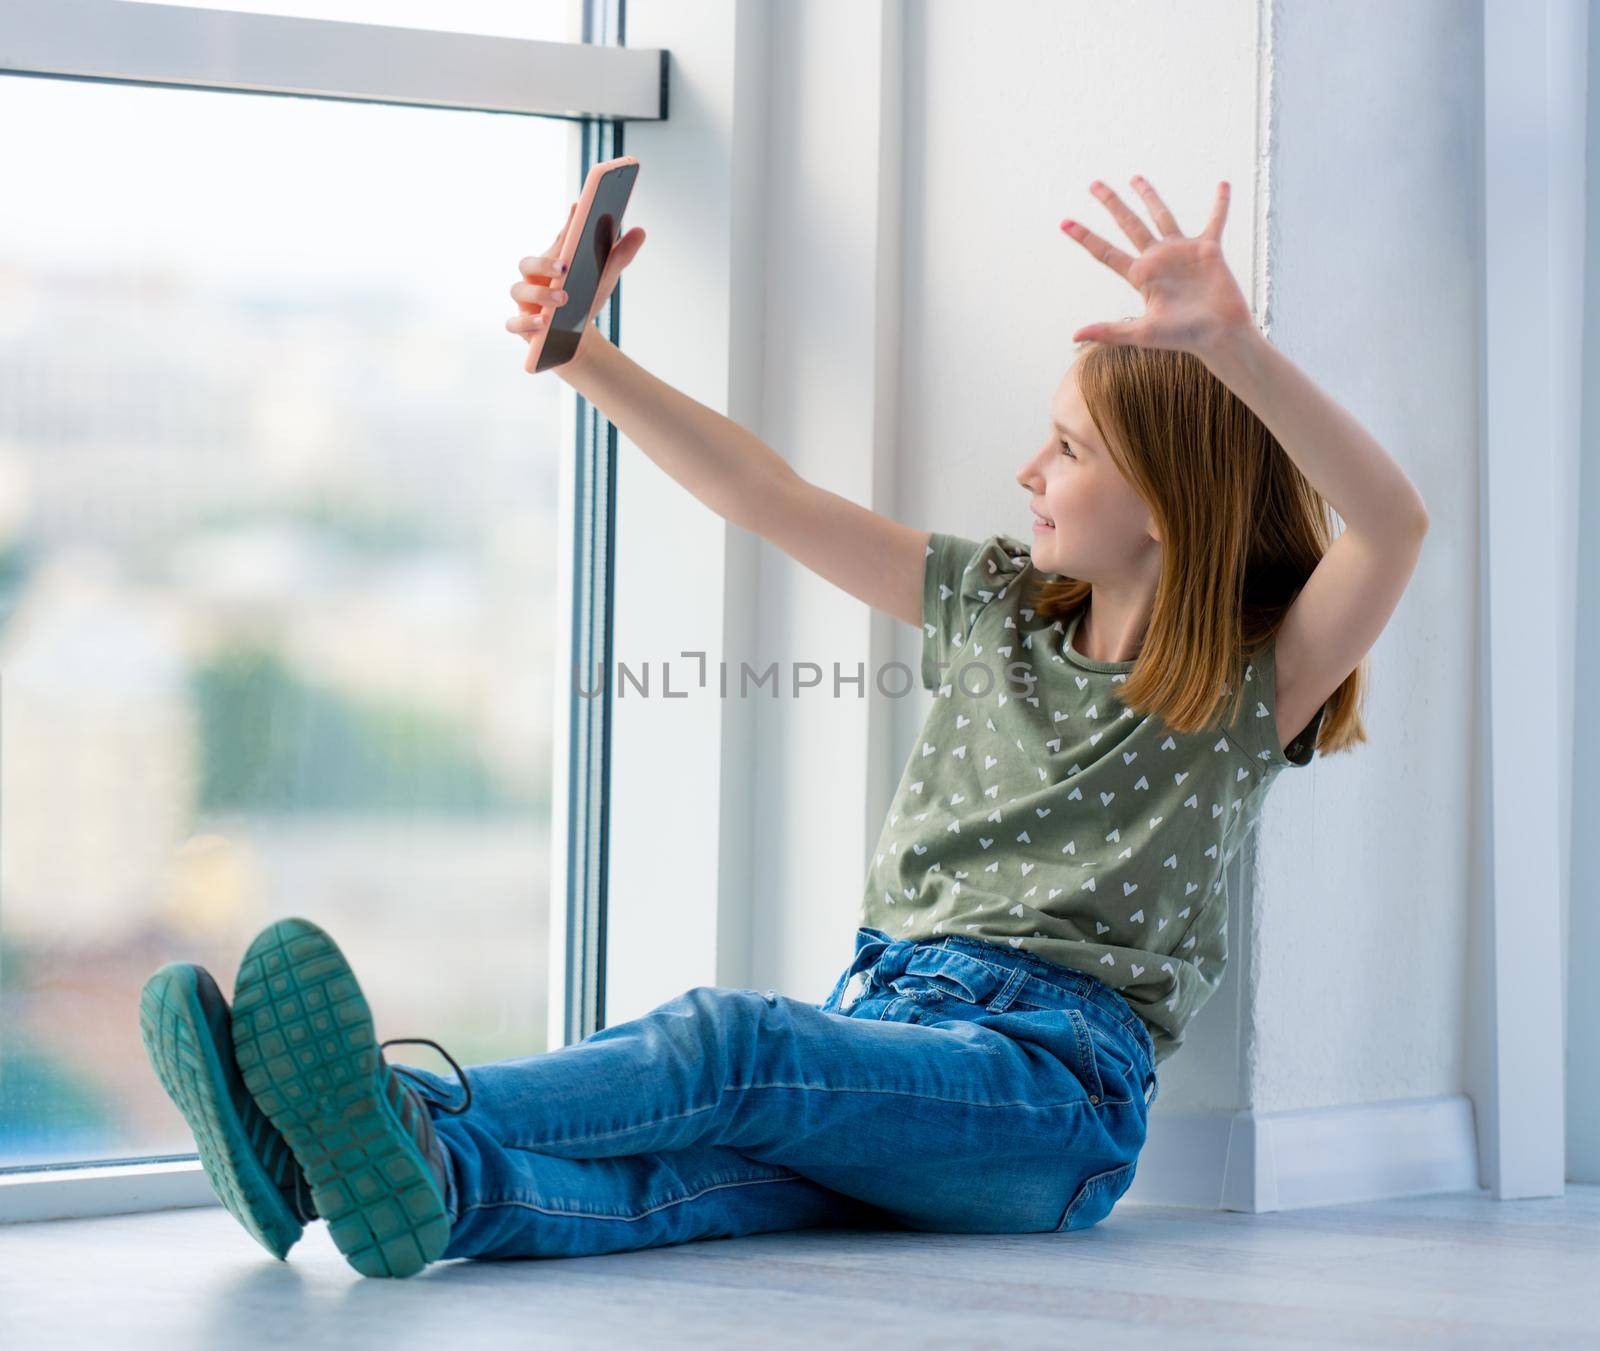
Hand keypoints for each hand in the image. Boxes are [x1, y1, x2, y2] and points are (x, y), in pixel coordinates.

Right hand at [507, 201, 646, 372]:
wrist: (575, 336)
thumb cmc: (584, 299)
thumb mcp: (604, 278)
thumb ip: (618, 255)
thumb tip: (640, 231)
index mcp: (551, 261)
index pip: (557, 241)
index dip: (566, 225)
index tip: (578, 209)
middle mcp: (533, 278)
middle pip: (527, 263)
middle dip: (544, 263)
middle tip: (565, 267)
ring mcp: (525, 302)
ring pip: (519, 291)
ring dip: (540, 293)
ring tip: (563, 298)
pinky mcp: (523, 326)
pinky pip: (515, 323)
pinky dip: (527, 323)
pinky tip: (544, 324)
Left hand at [1060, 176, 1252, 355]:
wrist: (1219, 335)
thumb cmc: (1183, 337)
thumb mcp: (1142, 333)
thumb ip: (1110, 331)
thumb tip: (1075, 335)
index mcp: (1140, 276)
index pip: (1106, 252)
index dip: (1085, 237)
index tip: (1064, 222)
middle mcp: (1157, 259)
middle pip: (1129, 224)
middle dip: (1112, 204)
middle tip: (1094, 184)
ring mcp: (1181, 252)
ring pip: (1161, 215)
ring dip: (1149, 196)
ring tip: (1134, 178)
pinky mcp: (1208, 250)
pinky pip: (1215, 220)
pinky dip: (1220, 204)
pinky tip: (1222, 185)